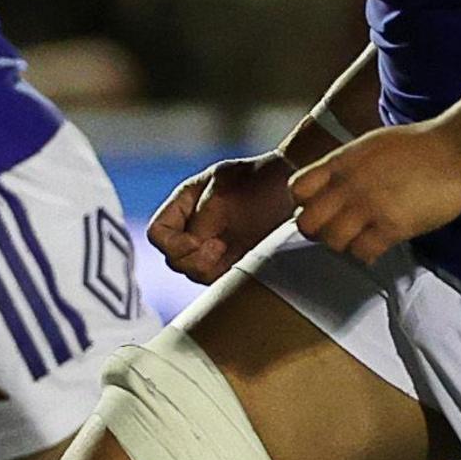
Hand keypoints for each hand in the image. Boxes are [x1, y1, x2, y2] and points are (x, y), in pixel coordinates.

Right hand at [146, 151, 296, 284]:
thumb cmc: (264, 181)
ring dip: (209, 267)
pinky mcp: (234, 260)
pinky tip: (242, 259)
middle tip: (221, 245)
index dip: (173, 243)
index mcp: (185, 203)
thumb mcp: (224, 191)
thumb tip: (193, 245)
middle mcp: (195, 226)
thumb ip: (202, 219)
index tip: (201, 240)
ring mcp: (214, 244)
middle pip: (174, 258)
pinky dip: (225, 275)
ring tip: (233, 250)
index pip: (158, 233)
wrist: (301, 188)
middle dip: (194, 257)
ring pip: (193, 273)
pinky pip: (217, 278)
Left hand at [290, 122, 460, 263]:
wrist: (458, 148)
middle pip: (306, 223)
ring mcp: (369, 207)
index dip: (304, 204)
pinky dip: (366, 254)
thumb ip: (345, 166)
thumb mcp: (369, 146)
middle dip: (318, 231)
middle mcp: (348, 186)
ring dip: (343, 245)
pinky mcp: (393, 226)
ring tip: (360, 238)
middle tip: (336, 230)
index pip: (296, 190)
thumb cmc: (419, 145)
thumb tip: (330, 184)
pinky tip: (377, 247)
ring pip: (332, 242)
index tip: (320, 208)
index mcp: (339, 163)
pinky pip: (363, 253)